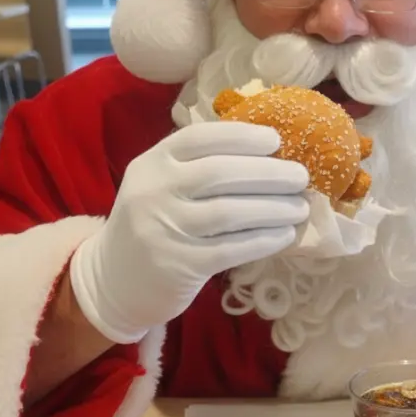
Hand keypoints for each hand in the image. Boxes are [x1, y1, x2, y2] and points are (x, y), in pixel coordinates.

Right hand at [71, 122, 309, 343]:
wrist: (114, 280)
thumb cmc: (152, 224)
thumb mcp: (161, 185)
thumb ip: (199, 166)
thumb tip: (267, 153)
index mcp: (153, 162)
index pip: (200, 137)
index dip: (242, 136)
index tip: (275, 140)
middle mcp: (156, 191)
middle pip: (221, 173)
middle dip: (269, 173)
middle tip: (301, 176)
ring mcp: (166, 229)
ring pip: (231, 212)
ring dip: (274, 208)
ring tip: (301, 208)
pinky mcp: (181, 265)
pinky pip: (232, 249)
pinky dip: (264, 240)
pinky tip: (285, 235)